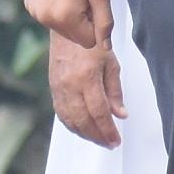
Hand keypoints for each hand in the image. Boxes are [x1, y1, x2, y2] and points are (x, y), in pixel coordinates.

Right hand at [25, 0, 112, 51]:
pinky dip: (56, 8)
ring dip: (69, 15)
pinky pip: (49, 17)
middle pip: (74, 37)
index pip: (89, 41)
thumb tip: (105, 47)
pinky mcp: (29, 4)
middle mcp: (46, 18)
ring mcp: (35, 12)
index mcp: (65, 17)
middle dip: (82, 21)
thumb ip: (105, 22)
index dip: (95, 24)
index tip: (92, 3)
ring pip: (62, 28)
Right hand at [48, 31, 123, 149]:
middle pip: (83, 121)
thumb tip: (120, 114)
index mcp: (87, 77)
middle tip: (109, 143)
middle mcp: (70, 85)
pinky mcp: (53, 88)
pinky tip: (82, 129)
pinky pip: (61, 113)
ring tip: (98, 139)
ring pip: (70, 120)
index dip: (108, 130)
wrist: (67, 29)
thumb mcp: (111, 63)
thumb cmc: (90, 43)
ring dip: (85, 134)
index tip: (116, 140)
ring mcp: (59, 88)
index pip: (99, 112)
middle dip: (98, 136)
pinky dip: (72, 125)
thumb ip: (115, 91)